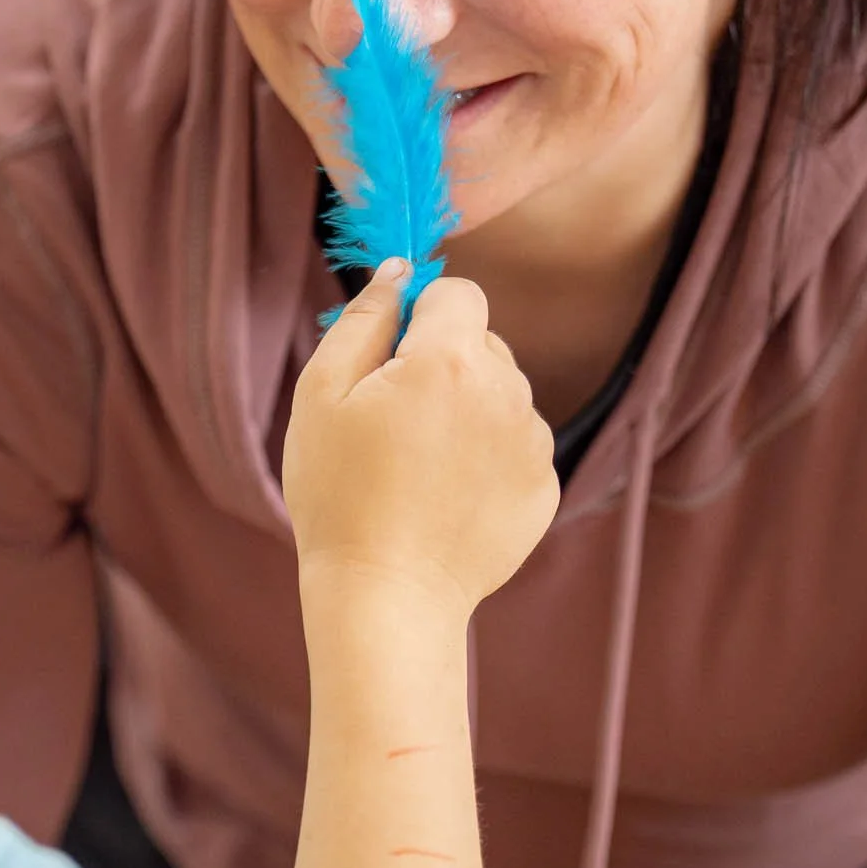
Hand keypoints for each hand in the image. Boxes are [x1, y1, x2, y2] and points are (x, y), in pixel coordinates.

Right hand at [283, 263, 557, 617]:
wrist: (387, 595)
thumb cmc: (339, 494)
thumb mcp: (322, 394)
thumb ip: (364, 319)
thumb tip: (399, 272)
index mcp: (449, 360)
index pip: (458, 292)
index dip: (422, 314)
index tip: (392, 356)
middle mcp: (506, 392)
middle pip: (482, 343)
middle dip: (443, 364)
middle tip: (394, 423)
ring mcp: (533, 443)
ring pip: (502, 394)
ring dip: (468, 410)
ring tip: (420, 465)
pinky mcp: (545, 487)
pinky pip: (517, 444)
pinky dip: (488, 457)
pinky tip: (447, 495)